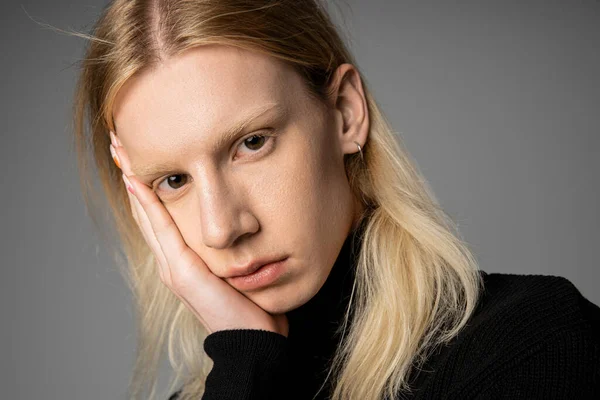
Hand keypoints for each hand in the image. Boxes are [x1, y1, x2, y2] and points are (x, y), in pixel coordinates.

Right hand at [109, 131, 288, 336]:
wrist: (253, 339)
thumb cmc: (250, 304)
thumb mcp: (238, 267)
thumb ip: (229, 247)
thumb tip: (242, 224)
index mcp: (182, 260)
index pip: (158, 216)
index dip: (146, 187)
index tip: (139, 157)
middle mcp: (171, 262)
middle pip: (144, 212)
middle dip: (132, 177)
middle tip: (120, 144)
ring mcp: (172, 268)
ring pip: (147, 217)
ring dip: (133, 184)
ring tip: (120, 153)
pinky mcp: (181, 273)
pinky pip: (162, 231)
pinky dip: (148, 205)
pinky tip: (138, 182)